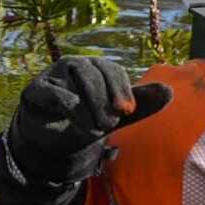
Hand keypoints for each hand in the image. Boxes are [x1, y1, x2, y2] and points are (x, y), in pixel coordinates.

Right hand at [5, 56, 170, 181]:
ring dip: (90, 105)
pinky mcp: (35, 89)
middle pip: (95, 72)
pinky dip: (68, 107)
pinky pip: (53, 92)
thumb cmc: (90, 120)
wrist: (54, 139)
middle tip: (111, 124)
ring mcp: (54, 74)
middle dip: (105, 99)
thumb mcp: (117, 116)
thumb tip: (170, 92)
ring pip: (76, 80)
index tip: (128, 111)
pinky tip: (78, 124)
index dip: (122, 90)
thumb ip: (142, 104)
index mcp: (98, 67)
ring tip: (97, 129)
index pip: (113, 70)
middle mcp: (76, 65)